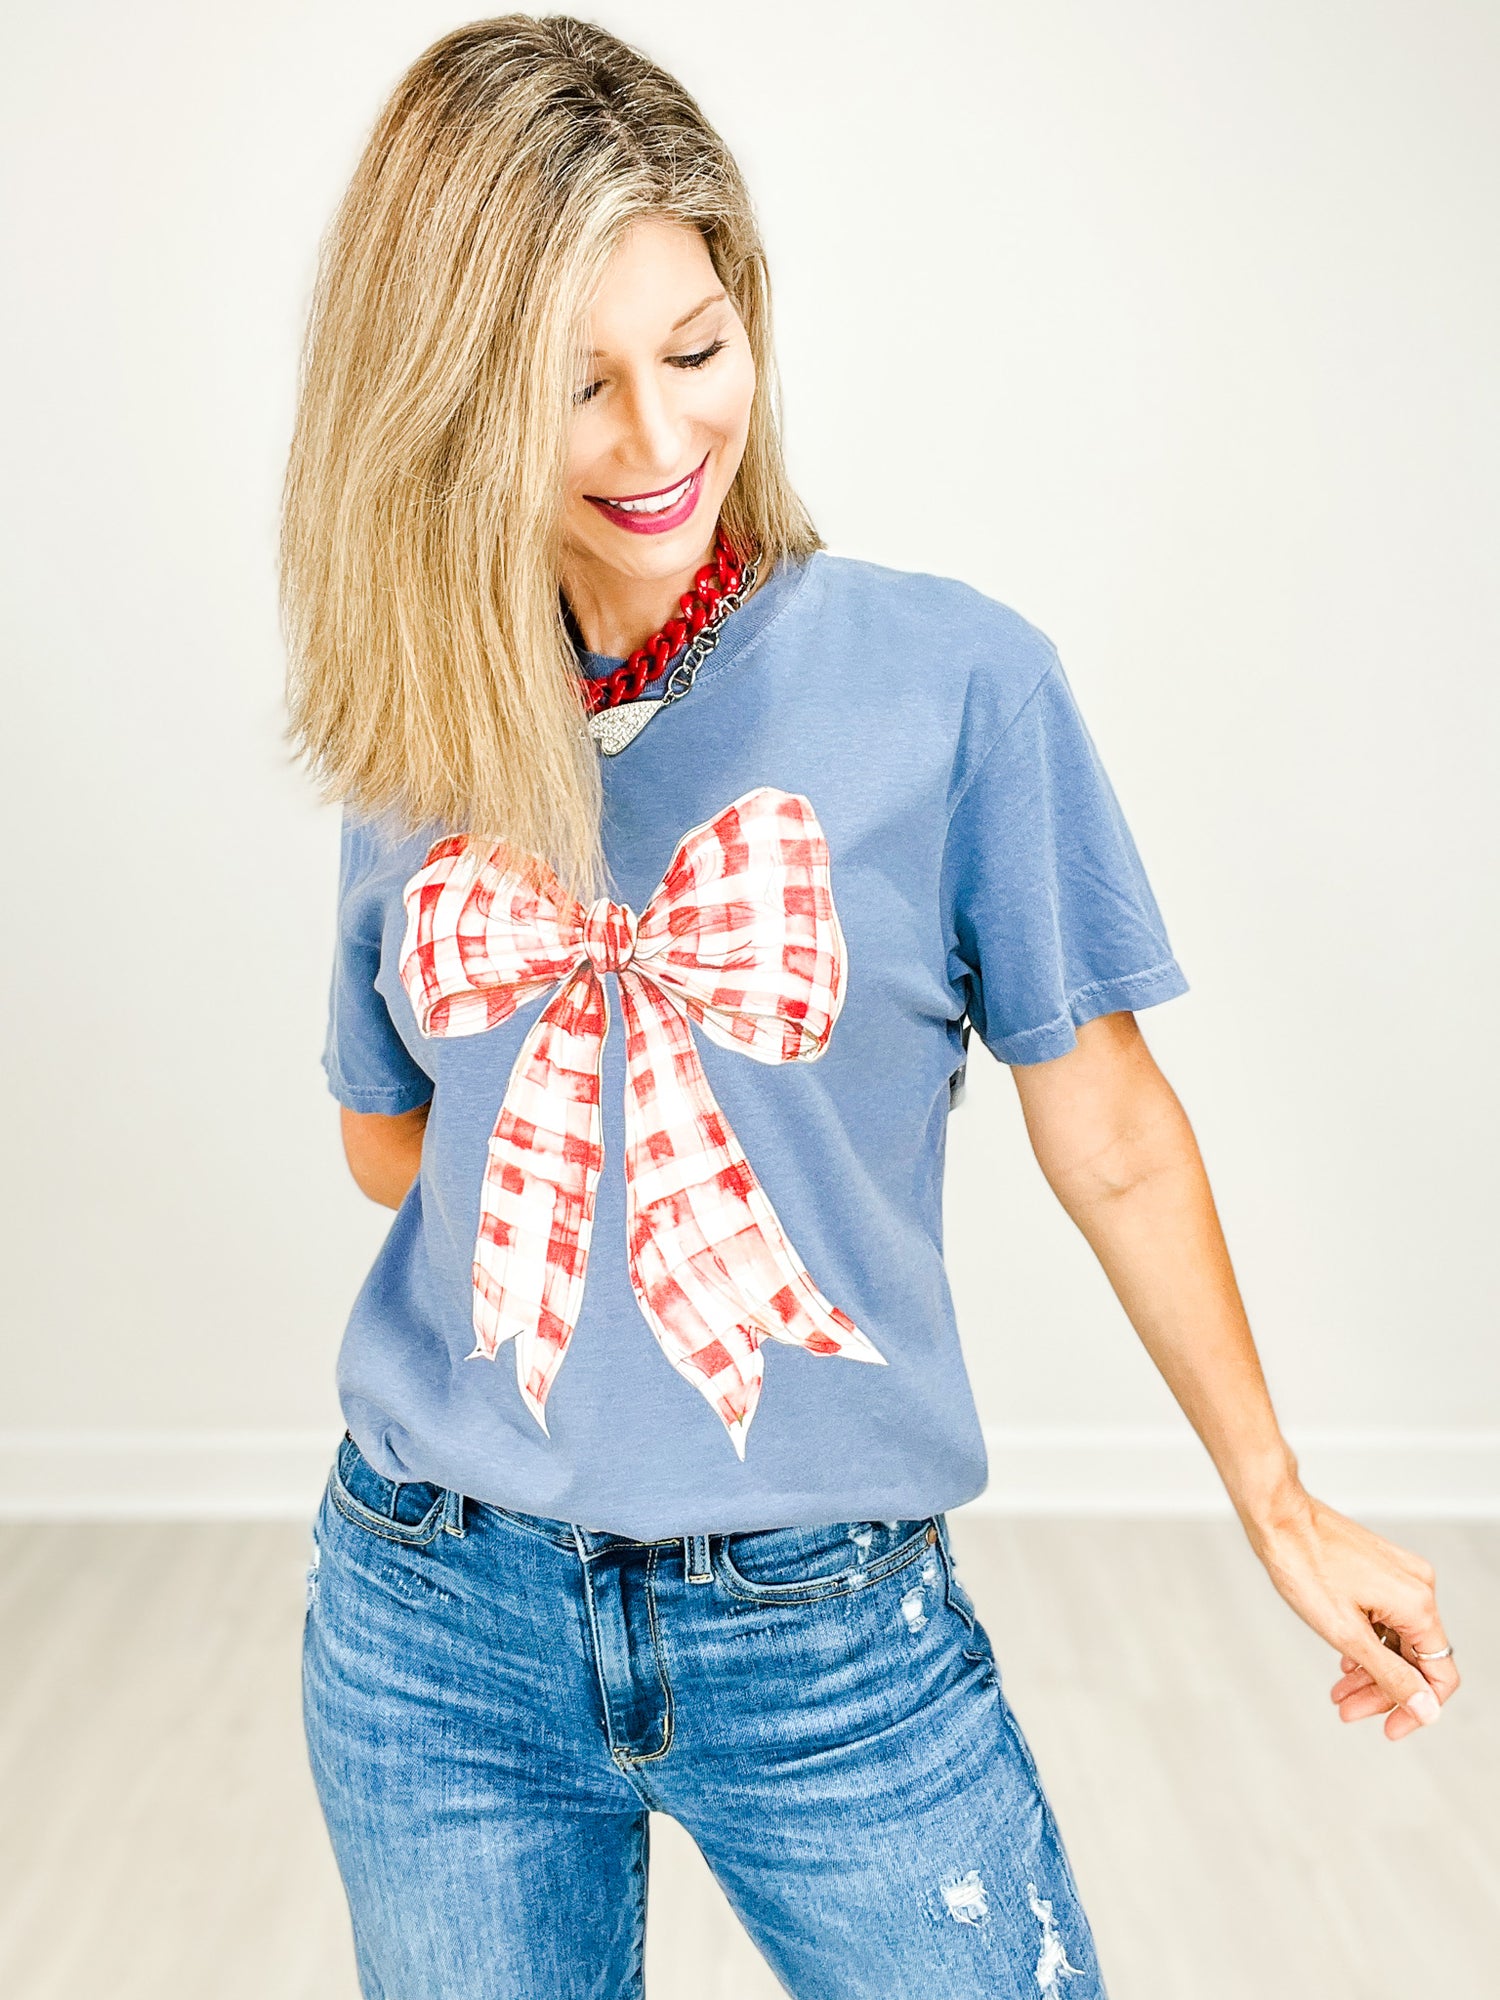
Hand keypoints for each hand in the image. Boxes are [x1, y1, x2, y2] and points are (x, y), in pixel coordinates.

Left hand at [1245, 1486, 1458, 1739]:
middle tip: (1347, 1710)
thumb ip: (1390, 1675)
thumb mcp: (1346, 1634)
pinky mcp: (1382, 1569)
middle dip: (1383, 1691)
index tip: (1389, 1729)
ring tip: (1339, 1691)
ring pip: (1397, 1640)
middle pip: (1415, 1659)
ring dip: (1371, 1670)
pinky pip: (1386, 1618)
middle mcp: (1418, 1587)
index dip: (1417, 1708)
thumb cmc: (1303, 1565)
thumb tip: (1426, 1710)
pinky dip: (1367, 1643)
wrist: (1278, 1517)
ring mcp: (1400, 1575)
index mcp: (1417, 1604)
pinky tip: (1344, 1660)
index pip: (1440, 1675)